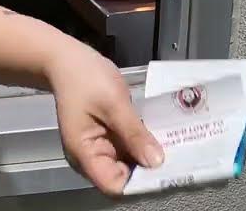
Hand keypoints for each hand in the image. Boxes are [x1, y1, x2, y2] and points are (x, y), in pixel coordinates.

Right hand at [46, 41, 164, 194]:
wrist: (67, 60)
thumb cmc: (85, 79)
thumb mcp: (113, 103)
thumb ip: (134, 134)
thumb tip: (157, 162)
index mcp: (84, 153)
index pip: (114, 185)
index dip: (139, 182)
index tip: (165, 171)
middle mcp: (90, 158)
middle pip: (123, 178)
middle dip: (148, 170)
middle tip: (179, 158)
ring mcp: (99, 149)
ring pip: (129, 165)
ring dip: (148, 158)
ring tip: (175, 149)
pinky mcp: (107, 140)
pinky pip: (128, 151)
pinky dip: (143, 146)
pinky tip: (161, 138)